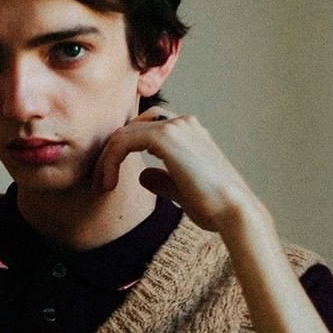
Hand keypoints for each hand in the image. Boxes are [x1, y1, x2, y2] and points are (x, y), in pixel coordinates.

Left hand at [93, 109, 260, 234]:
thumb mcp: (182, 190)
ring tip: (101, 185)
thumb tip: (141, 174)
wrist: (233, 210)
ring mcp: (176, 126)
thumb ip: (162, 179)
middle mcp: (183, 123)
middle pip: (131, 128)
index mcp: (189, 132)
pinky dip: (110, 160)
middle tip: (99, 182)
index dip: (122, 151)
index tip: (109, 180)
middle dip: (110, 154)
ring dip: (106, 159)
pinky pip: (124, 141)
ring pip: (123, 133)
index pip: (145, 129)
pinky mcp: (166, 136)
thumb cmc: (214, 207)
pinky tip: (108, 183)